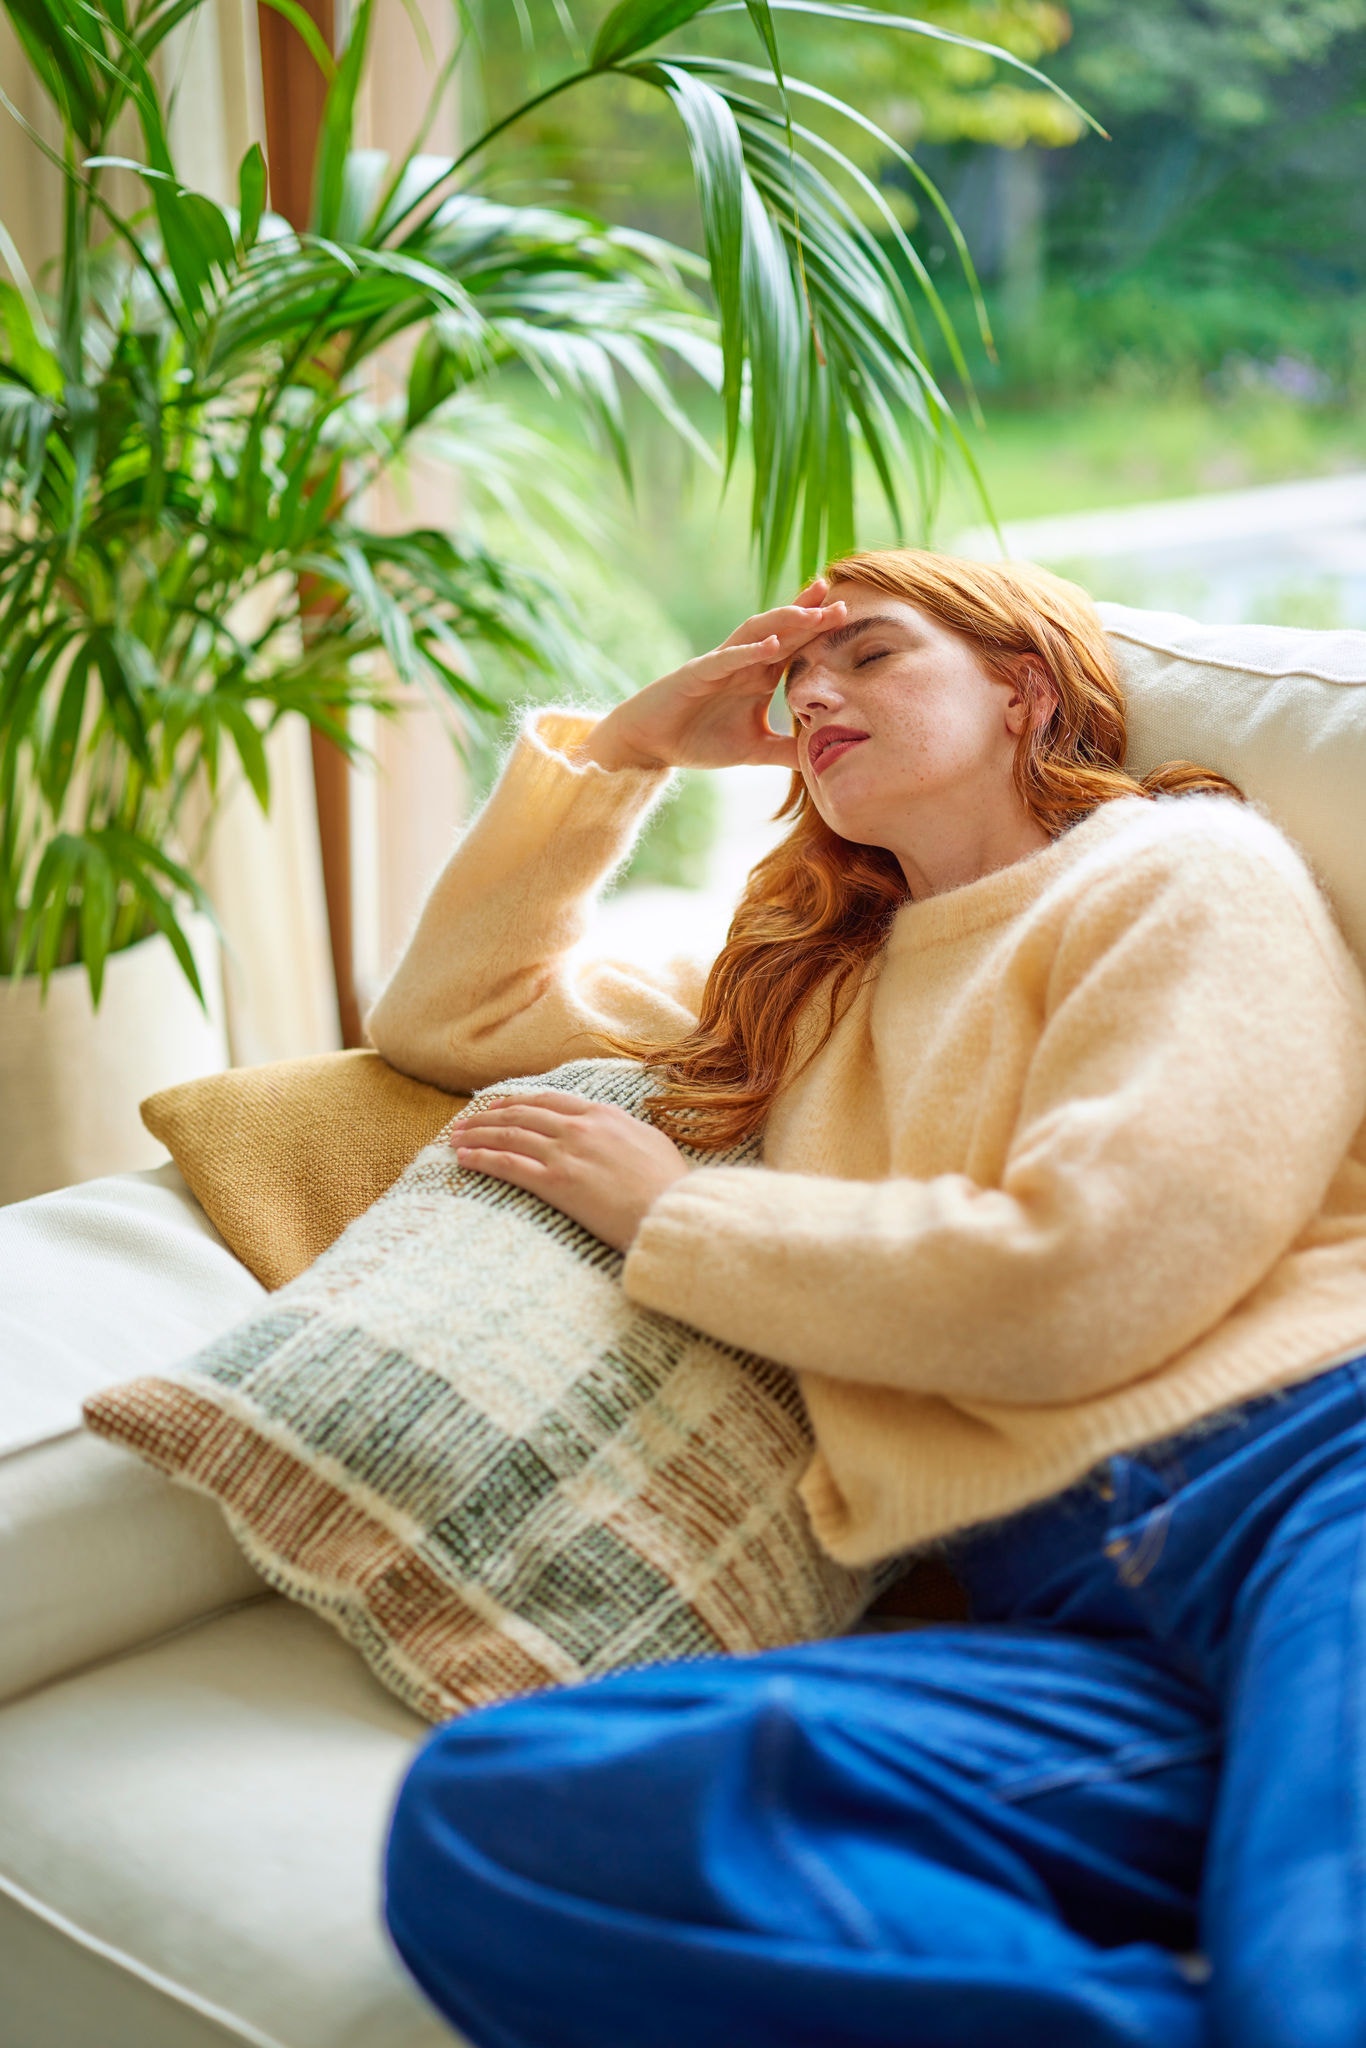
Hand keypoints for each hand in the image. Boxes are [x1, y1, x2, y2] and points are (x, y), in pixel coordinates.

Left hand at [450, 1091, 690, 1252]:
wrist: (670, 1211)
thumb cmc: (670, 1186)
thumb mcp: (653, 1144)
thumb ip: (628, 1133)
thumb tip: (621, 1133)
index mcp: (603, 1115)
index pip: (549, 1101)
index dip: (517, 1101)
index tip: (497, 1105)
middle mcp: (580, 1127)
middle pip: (521, 1114)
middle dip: (487, 1117)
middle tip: (465, 1122)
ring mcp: (566, 1153)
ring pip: (509, 1136)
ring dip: (477, 1135)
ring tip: (455, 1139)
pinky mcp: (556, 1183)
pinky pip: (509, 1165)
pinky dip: (483, 1159)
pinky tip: (465, 1159)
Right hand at [575, 578, 847, 772]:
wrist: (650, 744)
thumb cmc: (699, 741)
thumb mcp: (754, 750)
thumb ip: (787, 751)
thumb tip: (823, 760)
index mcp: (758, 676)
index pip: (794, 646)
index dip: (819, 631)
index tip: (848, 616)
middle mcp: (742, 663)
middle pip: (781, 631)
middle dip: (809, 616)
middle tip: (840, 602)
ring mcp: (719, 665)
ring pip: (755, 634)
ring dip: (783, 622)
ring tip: (811, 613)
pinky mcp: (695, 674)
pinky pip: (725, 659)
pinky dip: (748, 651)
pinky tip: (770, 645)